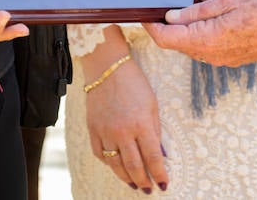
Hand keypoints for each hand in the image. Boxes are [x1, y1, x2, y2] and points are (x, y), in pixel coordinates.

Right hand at [86, 55, 167, 191]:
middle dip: (143, 181)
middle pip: (134, 166)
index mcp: (141, 124)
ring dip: (126, 178)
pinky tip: (116, 166)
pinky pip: (100, 154)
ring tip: (135, 184)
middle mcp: (123, 131)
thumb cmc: (134, 84)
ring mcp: (105, 131)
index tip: (164, 185)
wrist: (107, 68)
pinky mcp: (93, 129)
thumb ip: (155, 131)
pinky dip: (109, 163)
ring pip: (116, 165)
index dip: (159, 174)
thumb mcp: (152, 105)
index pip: (153, 158)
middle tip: (148, 189)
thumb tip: (161, 155)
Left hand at [144, 0, 256, 65]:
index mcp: (208, 40)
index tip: (142, 12)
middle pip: (176, 43)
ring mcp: (222, 59)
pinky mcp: (231, 58)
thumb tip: (172, 16)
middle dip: (165, 27)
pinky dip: (198, 34)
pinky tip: (203, 18)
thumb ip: (199, 9)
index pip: (166, 38)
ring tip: (181, 8)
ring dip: (183, 30)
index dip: (150, 26)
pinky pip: (206, 48)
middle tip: (160, 5)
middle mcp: (212, 55)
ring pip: (191, 46)